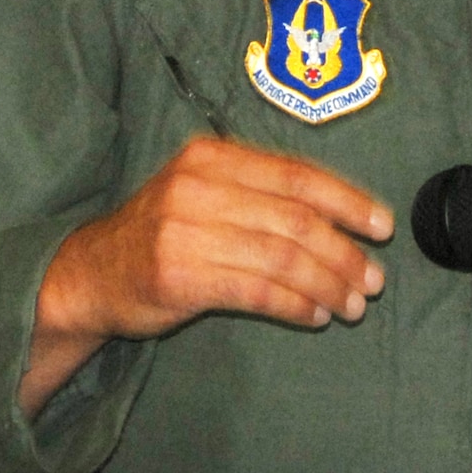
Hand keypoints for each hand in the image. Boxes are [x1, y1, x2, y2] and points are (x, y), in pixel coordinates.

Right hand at [19, 137, 393, 415]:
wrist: (89, 274)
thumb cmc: (163, 233)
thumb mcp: (205, 192)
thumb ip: (261, 194)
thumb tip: (344, 218)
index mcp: (212, 156)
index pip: (296, 175)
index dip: (347, 201)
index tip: (382, 226)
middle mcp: (198, 186)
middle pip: (295, 219)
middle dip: (344, 253)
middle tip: (374, 280)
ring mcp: (183, 231)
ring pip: (281, 257)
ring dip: (327, 284)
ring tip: (351, 304)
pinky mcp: (177, 276)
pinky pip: (255, 291)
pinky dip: (293, 305)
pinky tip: (314, 316)